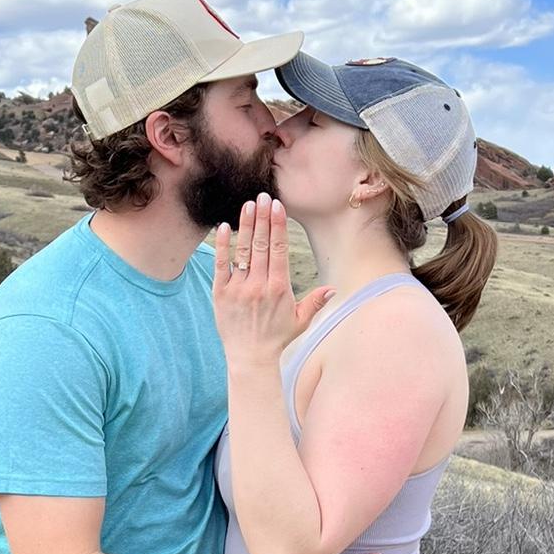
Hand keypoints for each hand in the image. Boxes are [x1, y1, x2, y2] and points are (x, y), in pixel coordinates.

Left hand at [212, 192, 332, 370]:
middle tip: (263, 196)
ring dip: (246, 226)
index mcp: (279, 288)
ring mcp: (238, 288)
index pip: (279, 249)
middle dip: (263, 218)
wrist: (250, 357)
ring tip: (248, 205)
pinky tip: (224, 227)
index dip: (278, 225)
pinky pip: (221, 265)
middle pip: (262, 244)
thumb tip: (332, 289)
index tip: (277, 206)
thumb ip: (315, 302)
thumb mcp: (300, 321)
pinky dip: (222, 246)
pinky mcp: (220, 293)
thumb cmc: (276, 339)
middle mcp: (259, 285)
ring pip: (243, 251)